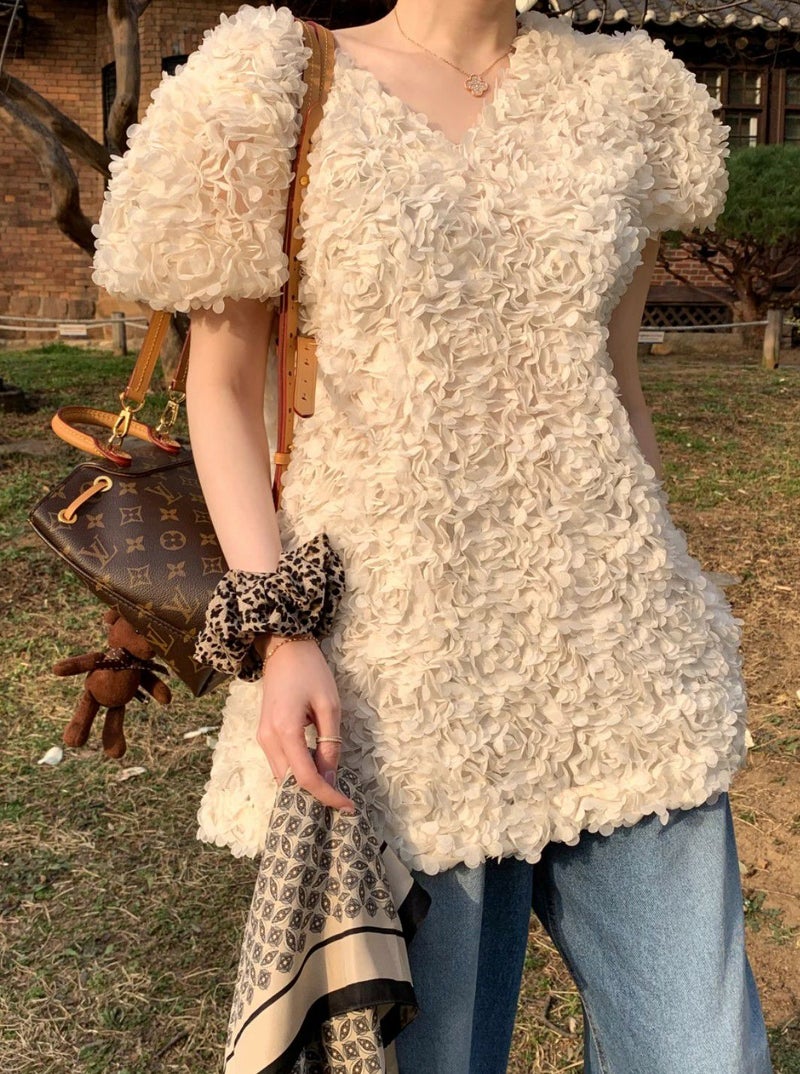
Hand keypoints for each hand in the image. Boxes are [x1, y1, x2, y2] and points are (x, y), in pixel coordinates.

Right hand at [257, 638, 355, 811]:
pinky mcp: (265, 735)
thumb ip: (330, 742)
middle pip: (290, 783)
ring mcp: (263, 738)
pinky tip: (317, 770)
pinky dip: (298, 773)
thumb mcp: (329, 705)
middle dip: (315, 797)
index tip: (348, 806)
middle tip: (342, 802)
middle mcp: (268, 740)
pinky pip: (281, 764)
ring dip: (306, 786)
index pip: (306, 778)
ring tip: (333, 790)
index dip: (327, 796)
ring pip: (283, 776)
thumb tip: (331, 777)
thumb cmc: (311, 672)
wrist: (285, 648)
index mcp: (285, 731)